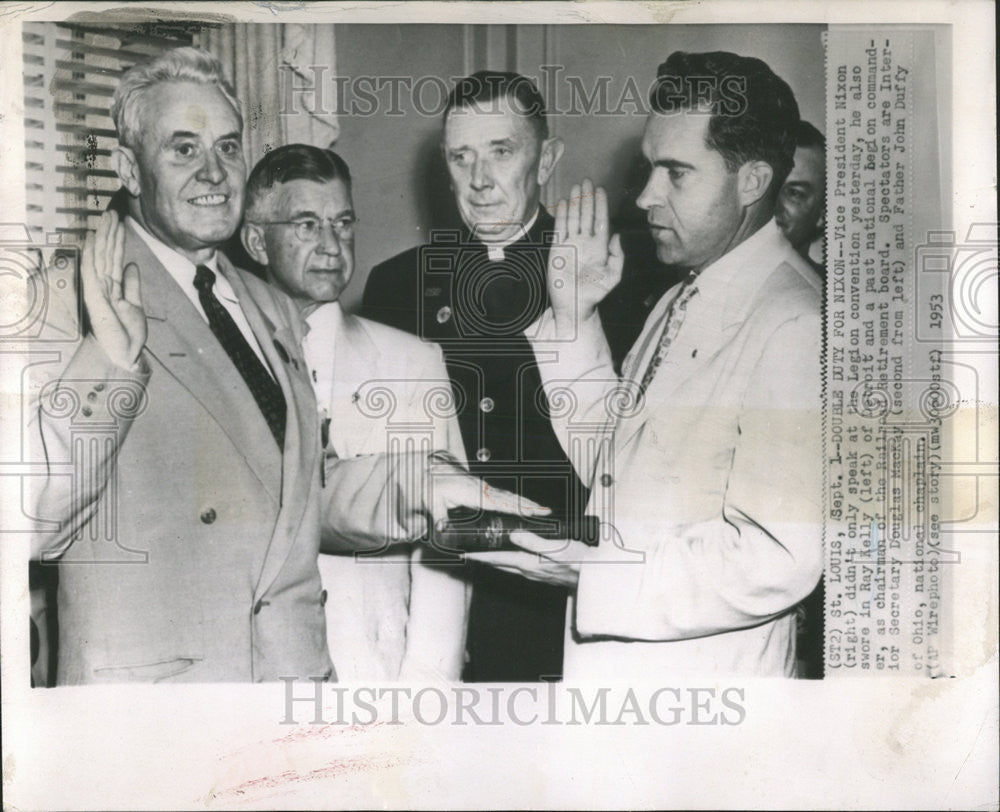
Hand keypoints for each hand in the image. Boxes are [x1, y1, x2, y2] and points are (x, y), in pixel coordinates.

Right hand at [81, 211, 144, 368]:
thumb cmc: (127, 333)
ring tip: (107, 217)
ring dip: (104, 237)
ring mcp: (98, 290)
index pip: (115, 259)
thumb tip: (132, 265)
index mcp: (114, 287)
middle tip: (112, 211)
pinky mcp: (94, 296)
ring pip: (101, 257)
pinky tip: (92, 238)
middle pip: (107, 254)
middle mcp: (104, 286)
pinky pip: (91, 271)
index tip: (119, 223)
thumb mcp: (134, 305)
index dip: (118, 240)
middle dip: (110, 232)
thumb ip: (132, 285)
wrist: (125, 355)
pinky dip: (91, 254)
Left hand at [425, 451, 549, 524]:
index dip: (514, 506)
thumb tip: (441, 529)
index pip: (497, 501)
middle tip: (546, 512)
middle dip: (528, 505)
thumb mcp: (433, 504)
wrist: (429, 474)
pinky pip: (504, 495)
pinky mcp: (484, 489)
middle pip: (509, 498)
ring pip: (509, 496)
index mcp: (471, 492)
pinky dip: (517, 500)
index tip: (530, 509)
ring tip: (543, 510)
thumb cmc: (432, 488)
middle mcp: (481, 489)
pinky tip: (526, 506)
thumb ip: (439, 518)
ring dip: (526, 502)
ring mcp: (484, 488)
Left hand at [465, 530, 586, 587]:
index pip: (498, 558)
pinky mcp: (544, 575)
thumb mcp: (557, 547)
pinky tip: (513, 560)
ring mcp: (536, 575)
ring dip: (496, 562)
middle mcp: (529, 571)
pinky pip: (520, 569)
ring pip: (509, 567)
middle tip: (469, 555)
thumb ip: (534, 542)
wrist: (595, 578)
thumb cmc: (579, 561)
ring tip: (485, 557)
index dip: (480, 556)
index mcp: (528, 563)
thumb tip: (513, 535)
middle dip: (484, 560)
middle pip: (500, 565)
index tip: (465, 554)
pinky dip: (510, 563)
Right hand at [547, 178, 623, 333]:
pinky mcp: (557, 249)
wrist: (574, 306)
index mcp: (599, 246)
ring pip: (573, 218)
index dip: (600, 204)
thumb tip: (618, 235)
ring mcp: (571, 244)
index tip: (600, 189)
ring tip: (576, 186)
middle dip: (587, 198)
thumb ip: (618, 257)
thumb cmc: (595, 294)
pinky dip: (561, 215)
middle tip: (587, 180)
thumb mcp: (613, 277)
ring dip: (574, 202)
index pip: (600, 220)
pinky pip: (559, 228)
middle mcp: (585, 242)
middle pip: (586, 214)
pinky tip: (562, 203)